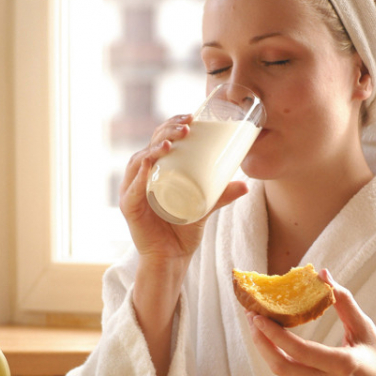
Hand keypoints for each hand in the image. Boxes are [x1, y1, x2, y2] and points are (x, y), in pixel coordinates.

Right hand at [120, 114, 248, 262]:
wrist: (171, 259)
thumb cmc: (183, 231)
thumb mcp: (206, 208)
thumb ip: (222, 195)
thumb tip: (246, 185)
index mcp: (154, 172)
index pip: (160, 140)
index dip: (171, 124)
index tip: (191, 117)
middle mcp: (139, 178)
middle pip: (150, 145)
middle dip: (167, 131)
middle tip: (187, 127)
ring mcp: (132, 191)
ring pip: (139, 161)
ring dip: (154, 148)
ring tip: (172, 142)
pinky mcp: (128, 208)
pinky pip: (132, 188)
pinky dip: (140, 176)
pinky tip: (149, 164)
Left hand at [247, 270, 375, 375]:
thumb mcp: (366, 328)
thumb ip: (344, 302)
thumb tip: (323, 274)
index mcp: (344, 365)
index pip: (302, 352)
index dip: (277, 335)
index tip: (260, 316)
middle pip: (282, 367)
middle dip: (261, 342)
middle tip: (251, 317)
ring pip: (282, 372)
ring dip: (265, 348)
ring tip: (256, 323)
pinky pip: (289, 373)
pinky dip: (276, 354)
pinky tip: (272, 336)